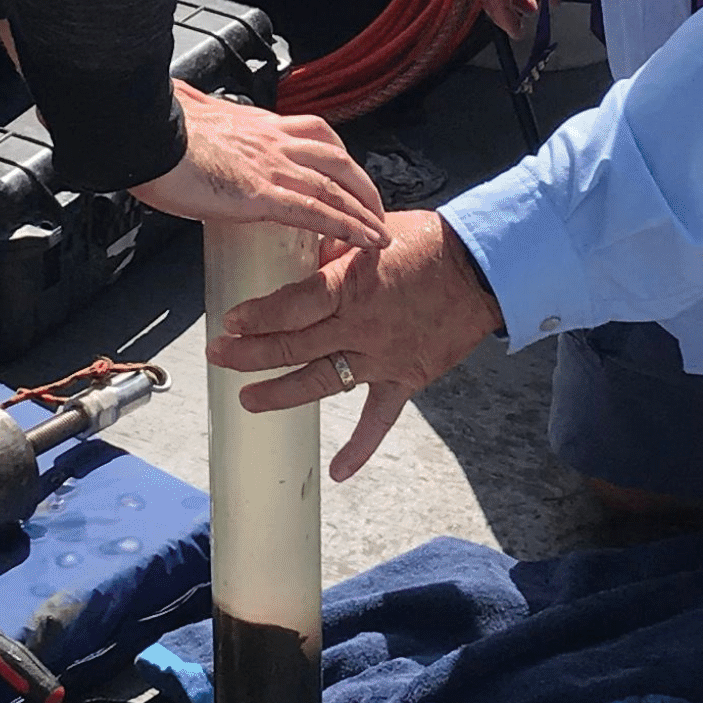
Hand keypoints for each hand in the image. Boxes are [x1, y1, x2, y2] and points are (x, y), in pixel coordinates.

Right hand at [134, 85, 388, 251]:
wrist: (143, 134)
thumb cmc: (156, 129)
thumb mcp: (185, 111)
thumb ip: (193, 107)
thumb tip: (183, 99)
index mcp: (256, 124)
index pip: (313, 134)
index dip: (335, 156)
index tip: (346, 174)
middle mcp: (272, 140)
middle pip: (336, 157)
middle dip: (361, 184)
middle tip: (373, 209)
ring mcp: (270, 166)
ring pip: (334, 185)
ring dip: (363, 211)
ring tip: (379, 233)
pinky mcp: (260, 194)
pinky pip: (316, 211)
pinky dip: (346, 226)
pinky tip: (362, 241)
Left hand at [208, 211, 501, 479]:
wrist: (484, 269)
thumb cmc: (429, 242)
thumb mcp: (374, 231)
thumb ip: (334, 247)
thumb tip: (300, 251)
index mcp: (350, 286)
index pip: (290, 306)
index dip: (256, 317)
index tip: (231, 322)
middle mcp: (361, 326)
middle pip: (294, 346)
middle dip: (250, 353)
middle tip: (218, 356)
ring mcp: (382, 357)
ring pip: (321, 382)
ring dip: (281, 393)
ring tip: (248, 401)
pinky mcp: (405, 378)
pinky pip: (380, 419)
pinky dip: (360, 447)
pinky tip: (338, 471)